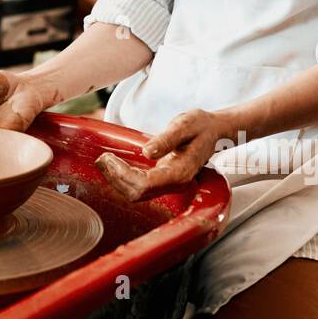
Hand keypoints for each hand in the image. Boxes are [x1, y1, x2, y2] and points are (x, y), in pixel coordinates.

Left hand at [95, 108, 234, 201]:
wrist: (214, 131)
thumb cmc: (201, 126)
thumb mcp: (185, 125)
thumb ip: (167, 139)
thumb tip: (148, 151)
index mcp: (179, 172)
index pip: (144, 183)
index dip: (122, 174)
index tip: (109, 157)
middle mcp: (174, 183)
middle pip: (136, 192)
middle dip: (115, 177)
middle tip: (103, 158)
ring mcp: (168, 184)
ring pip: (136, 193)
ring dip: (117, 180)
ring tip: (105, 161)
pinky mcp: (162, 180)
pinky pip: (139, 187)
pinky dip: (123, 178)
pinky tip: (115, 165)